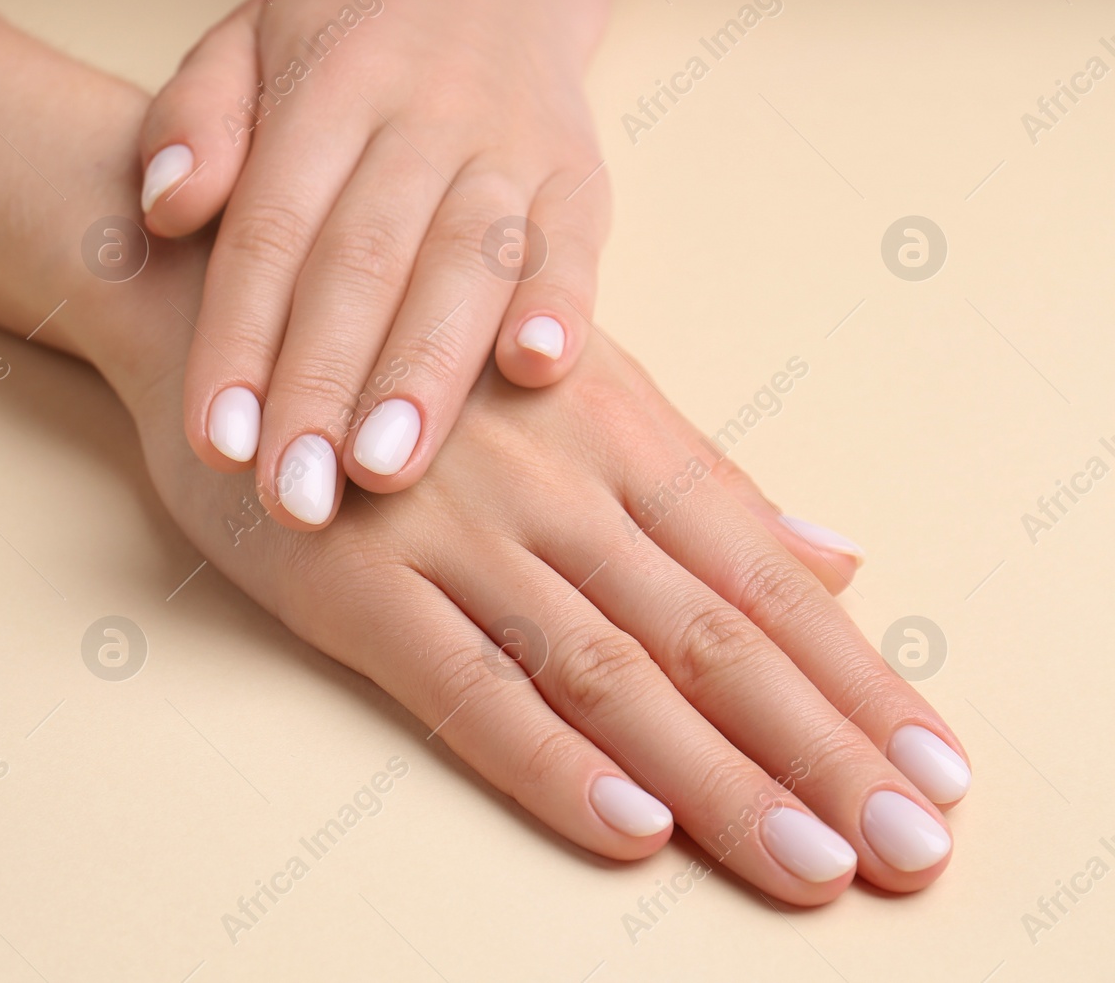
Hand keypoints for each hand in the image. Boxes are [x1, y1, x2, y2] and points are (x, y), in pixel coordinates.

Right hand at [100, 243, 968, 906]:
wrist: (228, 301)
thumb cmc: (409, 350)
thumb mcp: (573, 385)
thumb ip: (703, 478)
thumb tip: (840, 555)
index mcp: (616, 430)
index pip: (763, 574)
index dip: (857, 674)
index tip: (936, 763)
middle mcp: (554, 484)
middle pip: (712, 633)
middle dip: (821, 747)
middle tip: (909, 846)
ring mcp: (452, 533)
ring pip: (610, 668)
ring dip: (719, 775)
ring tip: (810, 862)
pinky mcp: (352, 582)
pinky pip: (465, 683)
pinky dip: (551, 759)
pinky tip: (630, 824)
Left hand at [138, 0, 613, 529]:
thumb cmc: (344, 46)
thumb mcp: (244, 44)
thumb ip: (194, 119)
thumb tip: (169, 209)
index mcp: (324, 91)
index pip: (271, 231)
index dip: (239, 340)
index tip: (217, 442)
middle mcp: (419, 120)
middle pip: (364, 263)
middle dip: (323, 387)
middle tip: (294, 492)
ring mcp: (507, 151)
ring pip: (466, 267)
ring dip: (426, 374)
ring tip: (385, 469)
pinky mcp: (579, 181)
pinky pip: (574, 247)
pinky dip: (561, 307)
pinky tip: (538, 371)